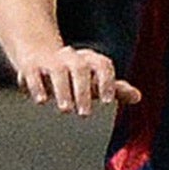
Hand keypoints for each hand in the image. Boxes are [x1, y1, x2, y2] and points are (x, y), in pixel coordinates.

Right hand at [14, 44, 140, 115]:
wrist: (39, 56)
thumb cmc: (74, 76)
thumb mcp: (95, 82)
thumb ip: (115, 89)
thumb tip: (137, 96)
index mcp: (89, 60)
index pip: (102, 65)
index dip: (107, 82)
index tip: (107, 101)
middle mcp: (71, 58)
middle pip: (79, 68)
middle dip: (83, 91)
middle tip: (85, 114)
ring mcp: (50, 61)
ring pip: (57, 70)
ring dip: (62, 90)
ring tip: (65, 109)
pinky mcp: (31, 66)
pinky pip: (33, 73)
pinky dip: (36, 86)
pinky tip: (40, 101)